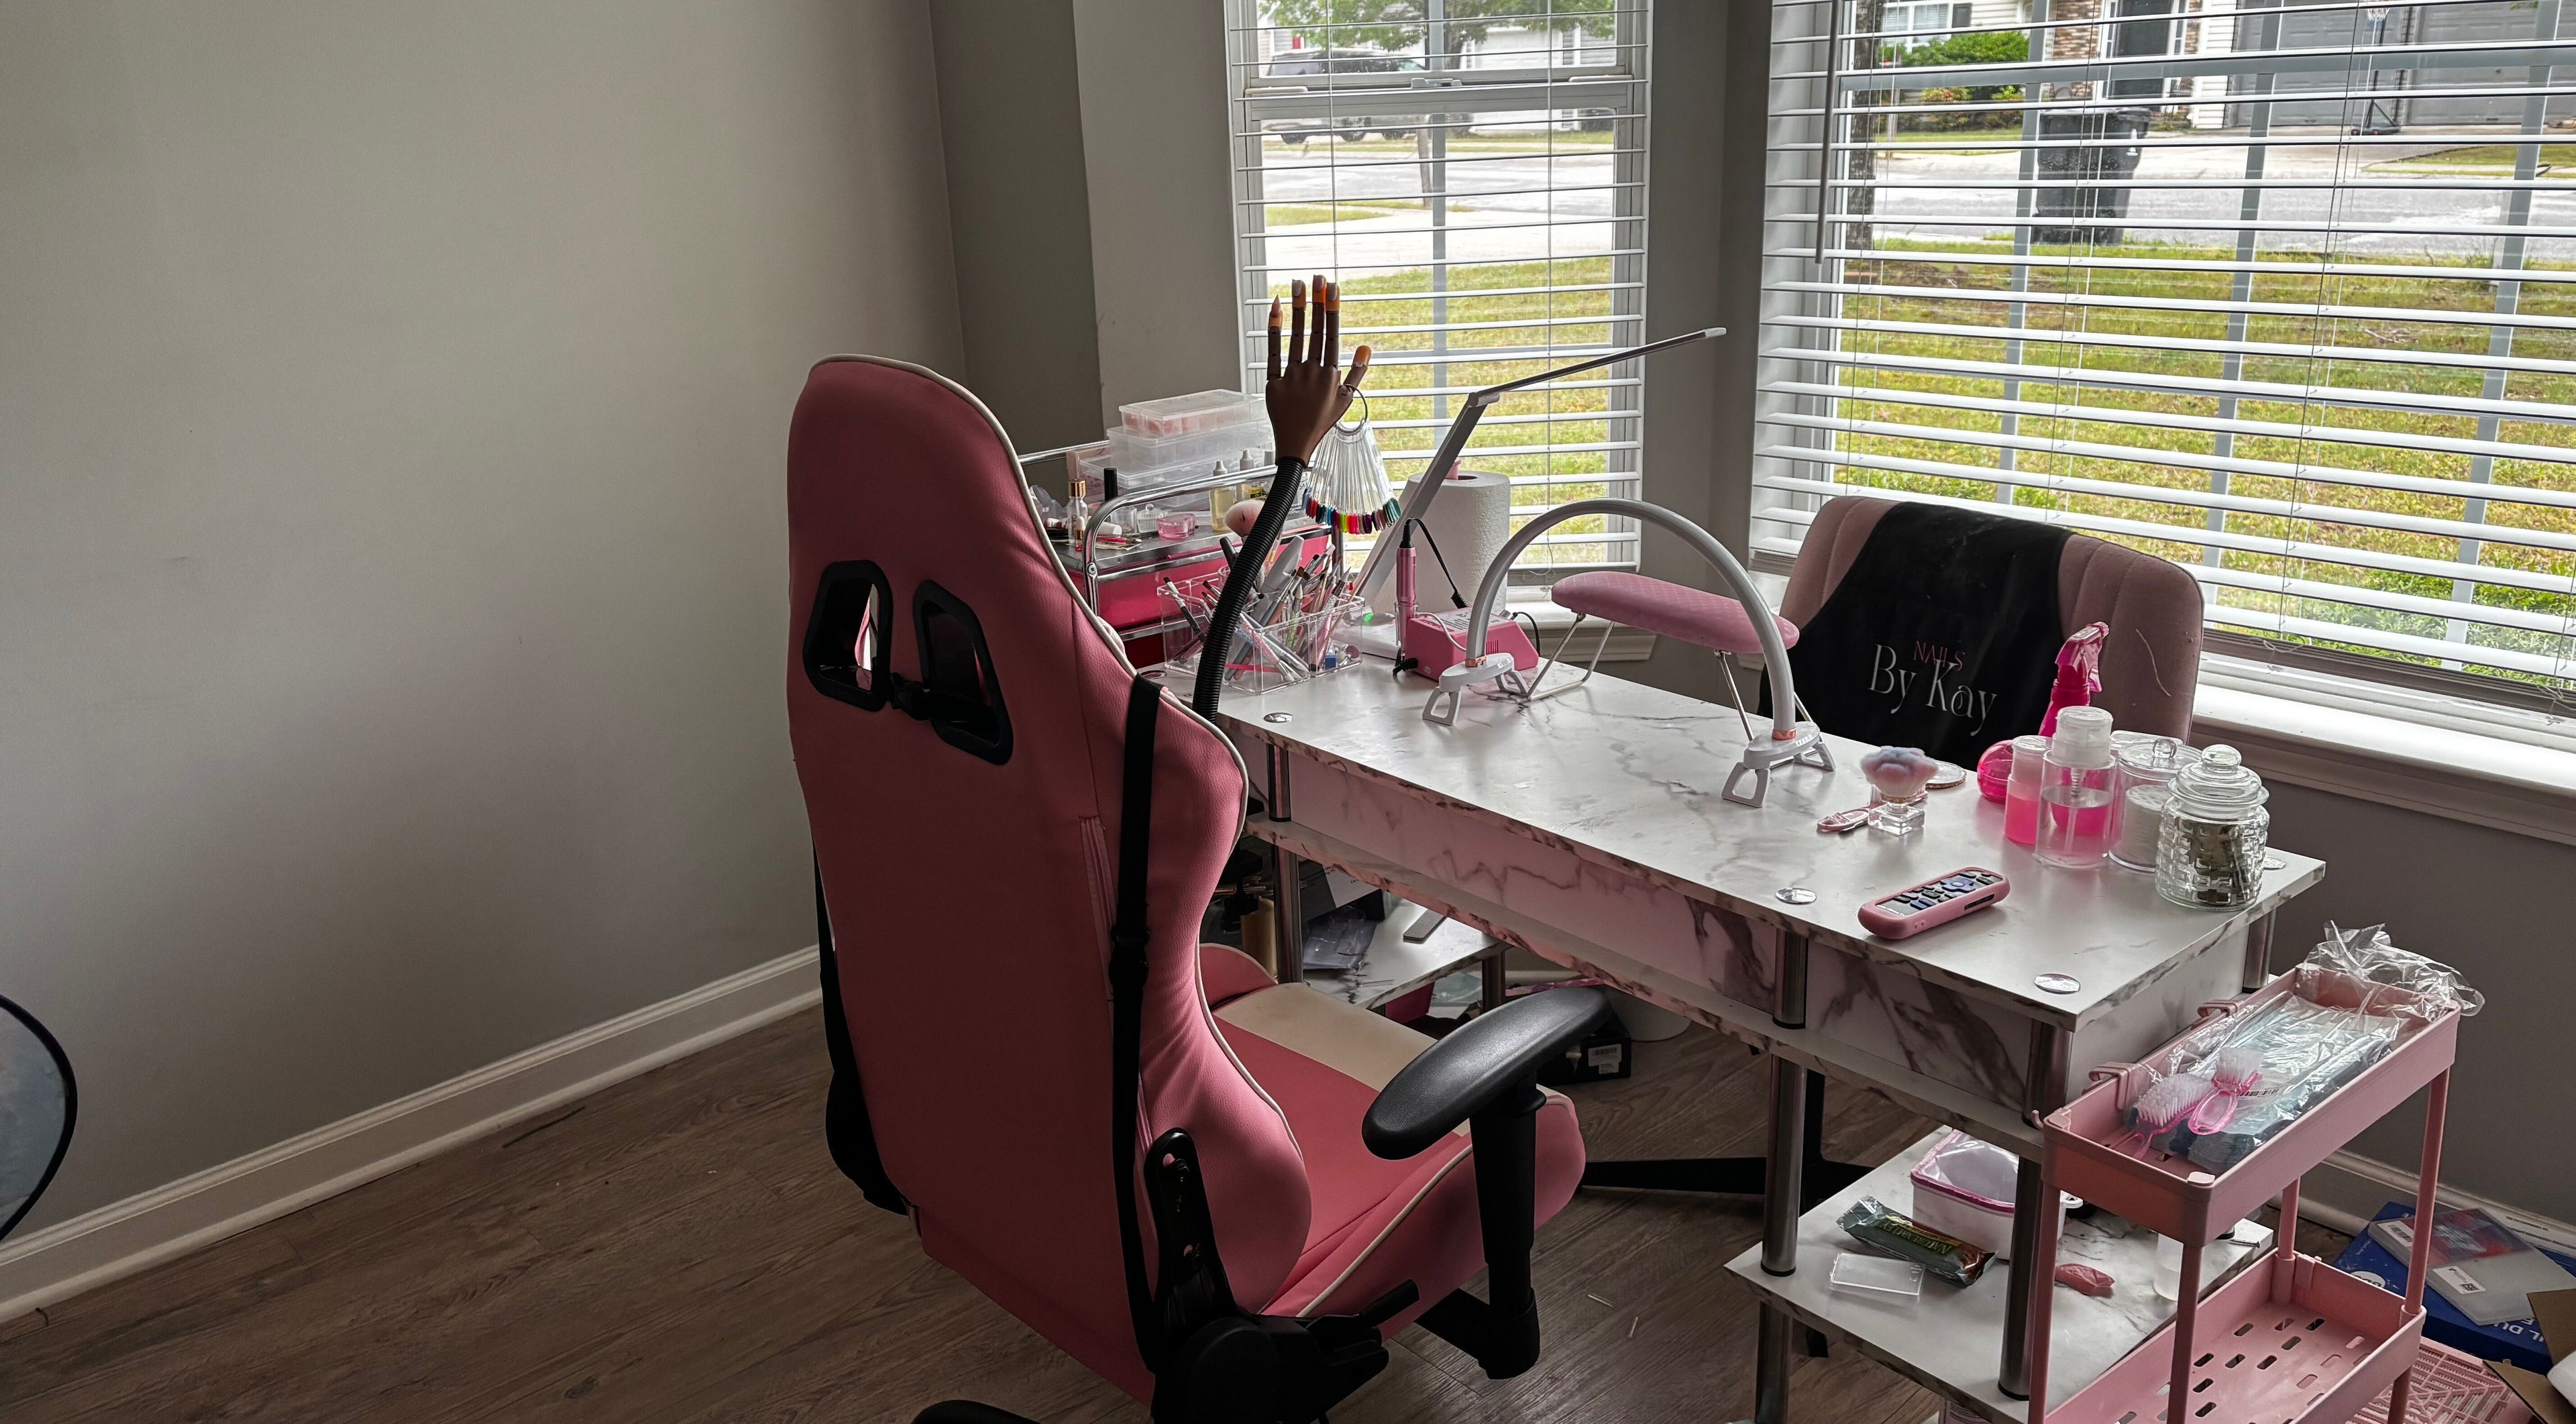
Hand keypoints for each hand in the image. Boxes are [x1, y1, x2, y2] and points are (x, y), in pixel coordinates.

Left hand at [1265, 274, 1371, 464]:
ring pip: (1295, 336)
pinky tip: (1276, 308)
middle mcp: (1313, 372)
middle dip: (1316, 302)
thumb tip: (1365, 347)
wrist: (1296, 443)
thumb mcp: (1346, 398)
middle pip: (1314, 330)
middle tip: (1316, 276)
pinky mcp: (1273, 381)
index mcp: (1331, 375)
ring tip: (1298, 285)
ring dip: (1297, 308)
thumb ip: (1357, 372)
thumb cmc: (1322, 420)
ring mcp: (1292, 376)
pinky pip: (1273, 351)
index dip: (1332, 310)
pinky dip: (1274, 328)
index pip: (1332, 335)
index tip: (1333, 288)